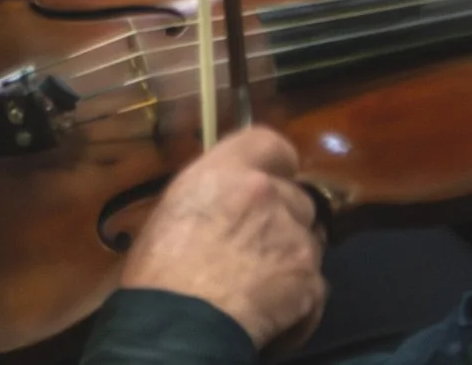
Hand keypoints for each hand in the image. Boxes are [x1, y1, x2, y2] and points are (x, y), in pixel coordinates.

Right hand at [119, 127, 326, 350]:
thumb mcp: (173, 213)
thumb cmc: (157, 274)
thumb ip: (212, 196)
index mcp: (229, 171)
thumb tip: (225, 205)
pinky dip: (299, 301)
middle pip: (295, 197)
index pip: (271, 144)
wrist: (176, 328)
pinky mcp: (310, 280)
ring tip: (264, 288)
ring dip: (292, 259)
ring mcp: (294, 237)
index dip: (276, 165)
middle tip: (257, 250)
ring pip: (308, 241)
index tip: (271, 183)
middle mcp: (269, 194)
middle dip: (283, 220)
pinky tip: (274, 317)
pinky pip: (314, 287)